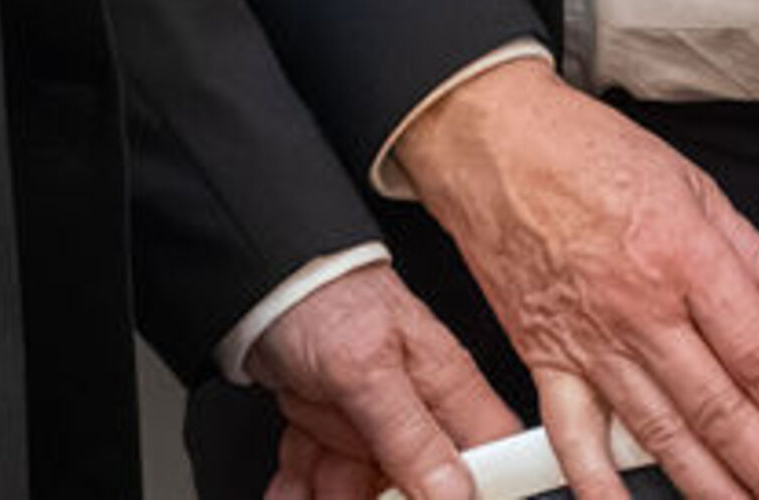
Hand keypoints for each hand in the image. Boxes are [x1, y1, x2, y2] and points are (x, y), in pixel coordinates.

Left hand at [249, 262, 519, 499]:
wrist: (267, 280)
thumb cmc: (326, 302)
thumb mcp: (367, 373)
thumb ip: (411, 436)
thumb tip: (457, 493)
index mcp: (447, 388)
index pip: (491, 454)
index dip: (473, 490)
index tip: (430, 499)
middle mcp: (418, 407)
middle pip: (420, 487)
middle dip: (377, 498)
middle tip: (347, 486)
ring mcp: (375, 419)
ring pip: (362, 488)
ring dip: (327, 493)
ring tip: (310, 479)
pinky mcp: (337, 425)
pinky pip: (323, 476)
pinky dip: (301, 484)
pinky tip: (291, 484)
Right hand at [394, 61, 758, 499]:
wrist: (493, 141)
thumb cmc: (585, 151)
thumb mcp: (691, 183)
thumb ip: (757, 251)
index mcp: (685, 255)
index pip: (758, 354)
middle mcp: (641, 307)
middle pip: (719, 410)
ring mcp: (589, 340)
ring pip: (659, 436)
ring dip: (710, 489)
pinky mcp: (544, 358)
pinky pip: (574, 438)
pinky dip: (599, 486)